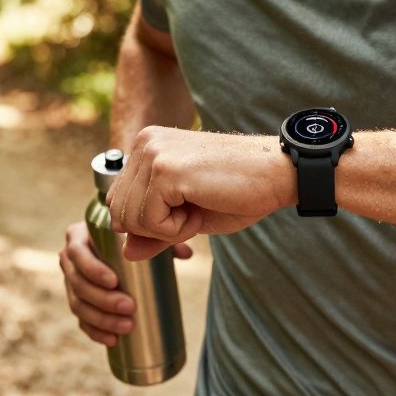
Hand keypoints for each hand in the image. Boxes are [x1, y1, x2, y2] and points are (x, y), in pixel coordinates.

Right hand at [59, 222, 193, 345]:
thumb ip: (161, 240)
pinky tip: (113, 340)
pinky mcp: (78, 302)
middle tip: (130, 307)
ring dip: (101, 319)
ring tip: (127, 326)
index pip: (77, 253)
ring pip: (78, 305)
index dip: (92, 269)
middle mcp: (70, 260)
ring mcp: (71, 283)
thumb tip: (185, 254)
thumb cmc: (129, 237)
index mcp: (78, 237)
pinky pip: (81, 321)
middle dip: (103, 299)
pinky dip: (95, 332)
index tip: (114, 281)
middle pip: (78, 284)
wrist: (114, 246)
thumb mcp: (143, 234)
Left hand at [106, 126, 289, 260]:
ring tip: (198, 207)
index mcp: (146, 147)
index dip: (150, 222)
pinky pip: (148, 222)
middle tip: (194, 210)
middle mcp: (144, 143)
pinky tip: (201, 207)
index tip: (186, 208)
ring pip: (129, 220)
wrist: (276, 173)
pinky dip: (176, 230)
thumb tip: (125, 253)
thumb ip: (153, 231)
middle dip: (155, 227)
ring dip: (166, 229)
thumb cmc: (238, 191)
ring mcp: (153, 153)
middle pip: (119, 213)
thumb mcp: (187, 217)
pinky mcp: (164, 170)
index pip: (118, 201)